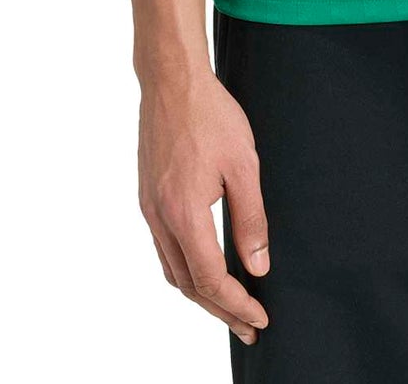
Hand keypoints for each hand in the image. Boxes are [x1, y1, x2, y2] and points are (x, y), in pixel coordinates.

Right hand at [137, 71, 270, 345]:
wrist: (171, 80)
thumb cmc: (210, 115)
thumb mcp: (243, 165)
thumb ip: (251, 219)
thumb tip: (258, 266)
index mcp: (184, 212)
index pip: (209, 278)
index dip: (236, 303)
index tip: (259, 318)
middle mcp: (159, 217)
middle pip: (187, 284)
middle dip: (219, 310)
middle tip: (248, 328)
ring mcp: (149, 208)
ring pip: (172, 270)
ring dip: (200, 294)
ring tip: (228, 306)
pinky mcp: (148, 196)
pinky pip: (164, 249)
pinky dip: (185, 270)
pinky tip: (203, 268)